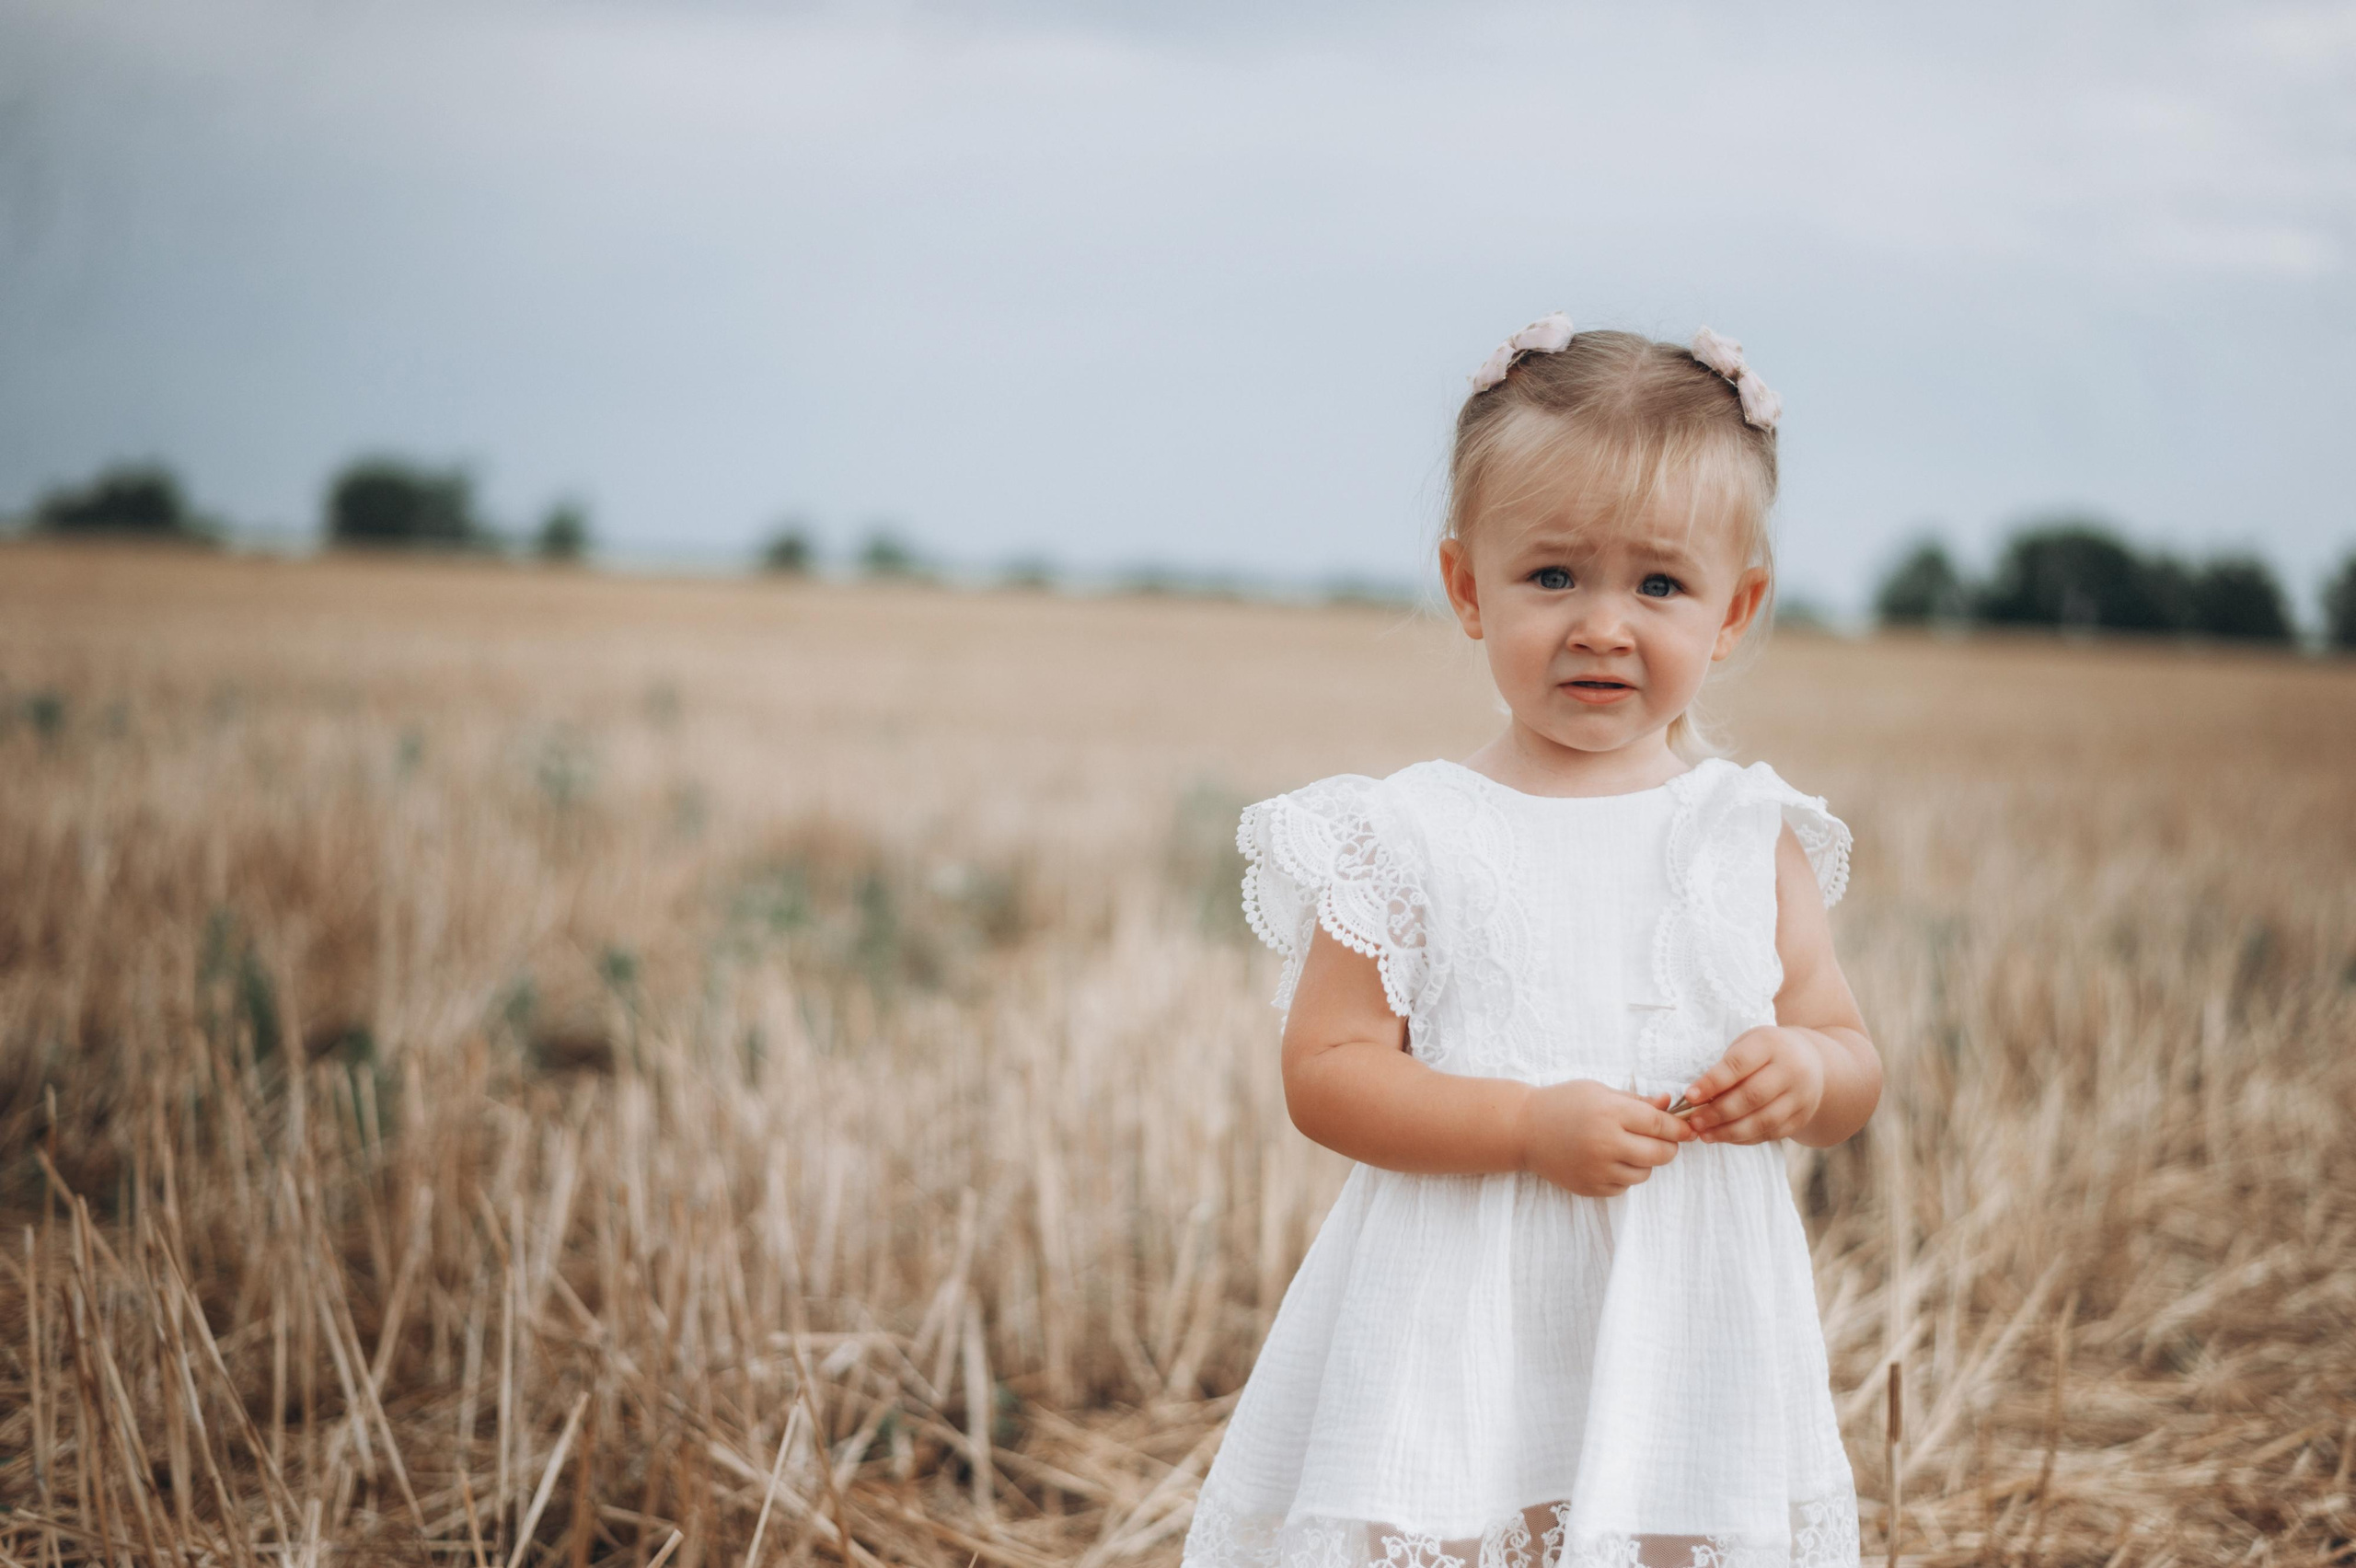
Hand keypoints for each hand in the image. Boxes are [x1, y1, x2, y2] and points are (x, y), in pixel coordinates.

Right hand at [1515, 1079, 1693, 1196]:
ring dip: (1645, 1162)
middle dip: (1668, 1146)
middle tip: (1662, 1139)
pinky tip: (1608, 1160)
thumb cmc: (1563, 1103)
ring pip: (1645, 1173)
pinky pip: (1624, 1186)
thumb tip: (1669, 1105)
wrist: (1524, 1129)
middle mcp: (1606, 1143)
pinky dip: (1623, 1174)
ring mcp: (1598, 1169)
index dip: (1679, 1127)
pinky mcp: (1591, 1187)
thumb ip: (1636, 1101)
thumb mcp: (1599, 1091)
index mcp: (1610, 1113)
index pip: (1660, 1124)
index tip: (1687, 1128)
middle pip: (1661, 1153)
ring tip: (1627, 1147)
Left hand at [1679, 1027, 1827, 1143]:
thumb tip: (1698, 1098)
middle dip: (1719, 1112)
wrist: (1813, 1062)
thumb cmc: (1767, 1053)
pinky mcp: (1802, 1117)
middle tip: (1695, 1122)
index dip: (1712, 1082)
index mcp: (1771, 1044)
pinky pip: (1771, 1133)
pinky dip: (1745, 1138)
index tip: (1690, 1096)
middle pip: (1752, 1096)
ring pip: (1763, 1121)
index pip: (1738, 1065)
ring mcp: (1800, 1096)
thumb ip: (1726, 1068)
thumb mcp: (1748, 1045)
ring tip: (1706, 1135)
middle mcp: (1791, 1069)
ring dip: (1730, 1132)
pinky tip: (1725, 1137)